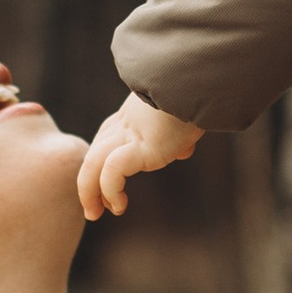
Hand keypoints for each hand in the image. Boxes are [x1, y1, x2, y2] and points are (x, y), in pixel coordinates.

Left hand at [77, 92, 202, 221]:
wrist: (203, 79)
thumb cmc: (200, 94)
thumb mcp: (187, 117)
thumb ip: (180, 135)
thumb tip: (184, 150)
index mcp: (135, 113)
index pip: (108, 137)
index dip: (102, 161)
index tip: (108, 186)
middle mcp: (128, 122)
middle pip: (95, 151)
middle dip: (88, 180)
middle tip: (92, 207)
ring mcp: (131, 133)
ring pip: (93, 162)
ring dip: (88, 191)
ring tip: (95, 213)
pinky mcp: (140, 145)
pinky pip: (112, 171)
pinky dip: (110, 190)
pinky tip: (119, 205)